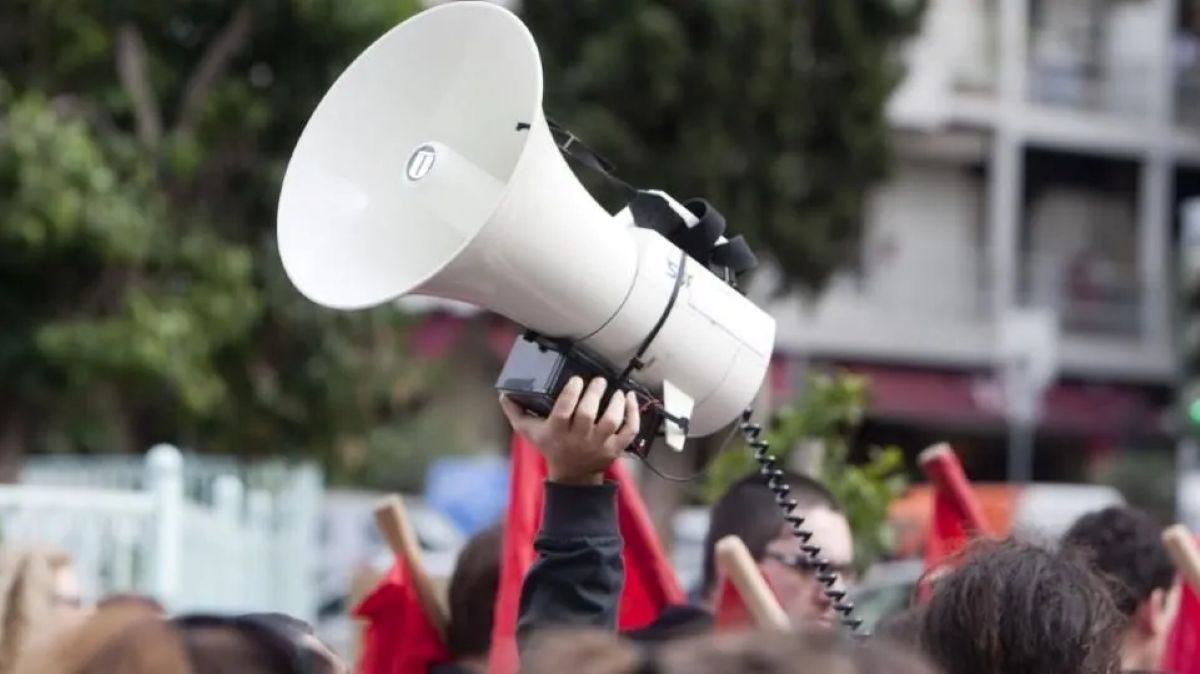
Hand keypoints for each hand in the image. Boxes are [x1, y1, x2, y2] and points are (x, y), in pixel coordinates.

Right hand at [499, 376, 640, 485]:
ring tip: (616, 390)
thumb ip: (516, 411)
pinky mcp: (616, 448)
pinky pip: (629, 431)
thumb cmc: (551, 447)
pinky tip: (631, 398)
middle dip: (595, 394)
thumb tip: (503, 393)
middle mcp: (579, 439)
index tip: (576, 380)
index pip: (564, 411)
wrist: (573, 476)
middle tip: (598, 381)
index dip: (571, 394)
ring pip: (611, 421)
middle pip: (588, 414)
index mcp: (557, 432)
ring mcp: (599, 445)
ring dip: (616, 403)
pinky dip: (633, 414)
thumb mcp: (529, 431)